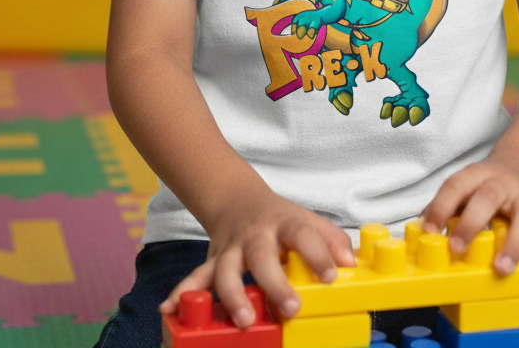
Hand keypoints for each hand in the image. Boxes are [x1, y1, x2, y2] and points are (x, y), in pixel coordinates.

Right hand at [159, 187, 355, 327]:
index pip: (304, 233)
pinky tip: (169, 309)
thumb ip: (331, 241)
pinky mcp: (212, 260)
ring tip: (242, 319)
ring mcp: (231, 248)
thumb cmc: (282, 220)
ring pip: (225, 269)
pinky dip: (181, 292)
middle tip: (290, 309)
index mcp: (285, 223)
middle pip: (262, 255)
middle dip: (275, 282)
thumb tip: (349, 266)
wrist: (239, 200)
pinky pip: (195, 276)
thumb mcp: (310, 221)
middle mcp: (256, 235)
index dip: (318, 253)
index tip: (331, 275)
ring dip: (232, 294)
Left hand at [419, 152, 518, 299]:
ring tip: (501, 270)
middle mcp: (504, 184)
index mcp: (478, 175)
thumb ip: (447, 207)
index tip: (428, 231)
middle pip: (488, 196)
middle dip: (471, 223)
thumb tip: (417, 234)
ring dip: (513, 244)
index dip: (441, 207)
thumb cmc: (487, 186)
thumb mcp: (466, 187)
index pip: (456, 185)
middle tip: (456, 248)